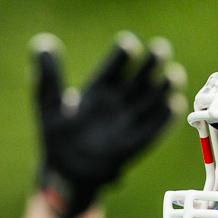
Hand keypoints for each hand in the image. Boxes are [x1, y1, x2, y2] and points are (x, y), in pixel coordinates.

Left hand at [32, 32, 184, 217]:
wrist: (66, 174)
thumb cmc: (57, 137)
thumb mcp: (48, 104)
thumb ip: (48, 76)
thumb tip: (42, 43)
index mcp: (99, 88)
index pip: (115, 65)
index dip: (123, 54)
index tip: (128, 45)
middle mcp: (118, 101)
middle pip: (139, 77)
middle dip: (152, 62)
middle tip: (161, 49)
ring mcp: (128, 122)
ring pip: (151, 100)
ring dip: (164, 87)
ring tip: (174, 74)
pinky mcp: (135, 144)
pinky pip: (153, 130)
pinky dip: (164, 118)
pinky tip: (174, 104)